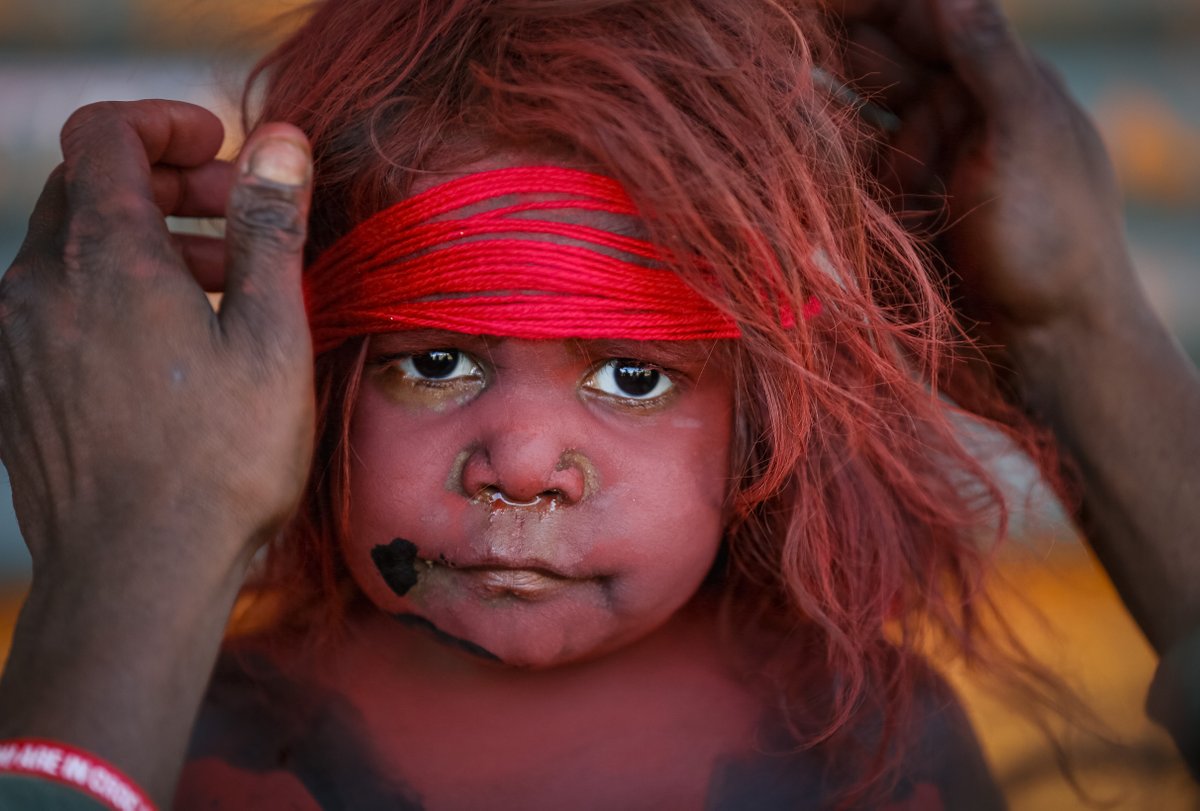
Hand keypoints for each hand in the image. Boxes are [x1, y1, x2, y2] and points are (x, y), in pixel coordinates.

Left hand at [0, 99, 313, 581]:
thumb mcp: (271, 337)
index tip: (222, 147)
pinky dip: (109, 294)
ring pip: (71, 251)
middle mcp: (40, 285)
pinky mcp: (15, 388)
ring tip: (218, 286)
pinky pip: (56, 307)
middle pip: (86, 188)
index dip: (165, 122)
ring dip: (143, 243)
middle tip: (237, 218)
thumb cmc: (219, 462)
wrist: (136, 575)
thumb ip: (268, 227)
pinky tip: (168, 346)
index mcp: (106, 258)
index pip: (104, 134)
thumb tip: (279, 141)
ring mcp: (17, 340)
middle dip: (166, 184)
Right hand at [825, 0, 1141, 340]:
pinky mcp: (903, 211)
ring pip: (863, 116)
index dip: (868, 5)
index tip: (812, 6)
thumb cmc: (1053, 241)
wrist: (1046, 350)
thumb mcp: (1026, 137)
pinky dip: (835, 161)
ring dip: (830, 106)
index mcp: (1002, 82)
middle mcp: (962, 116)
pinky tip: (806, 153)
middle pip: (885, 59)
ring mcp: (930, 166)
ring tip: (793, 99)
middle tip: (783, 50)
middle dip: (837, 46)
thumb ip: (987, 58)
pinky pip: (858, 172)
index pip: (926, 15)